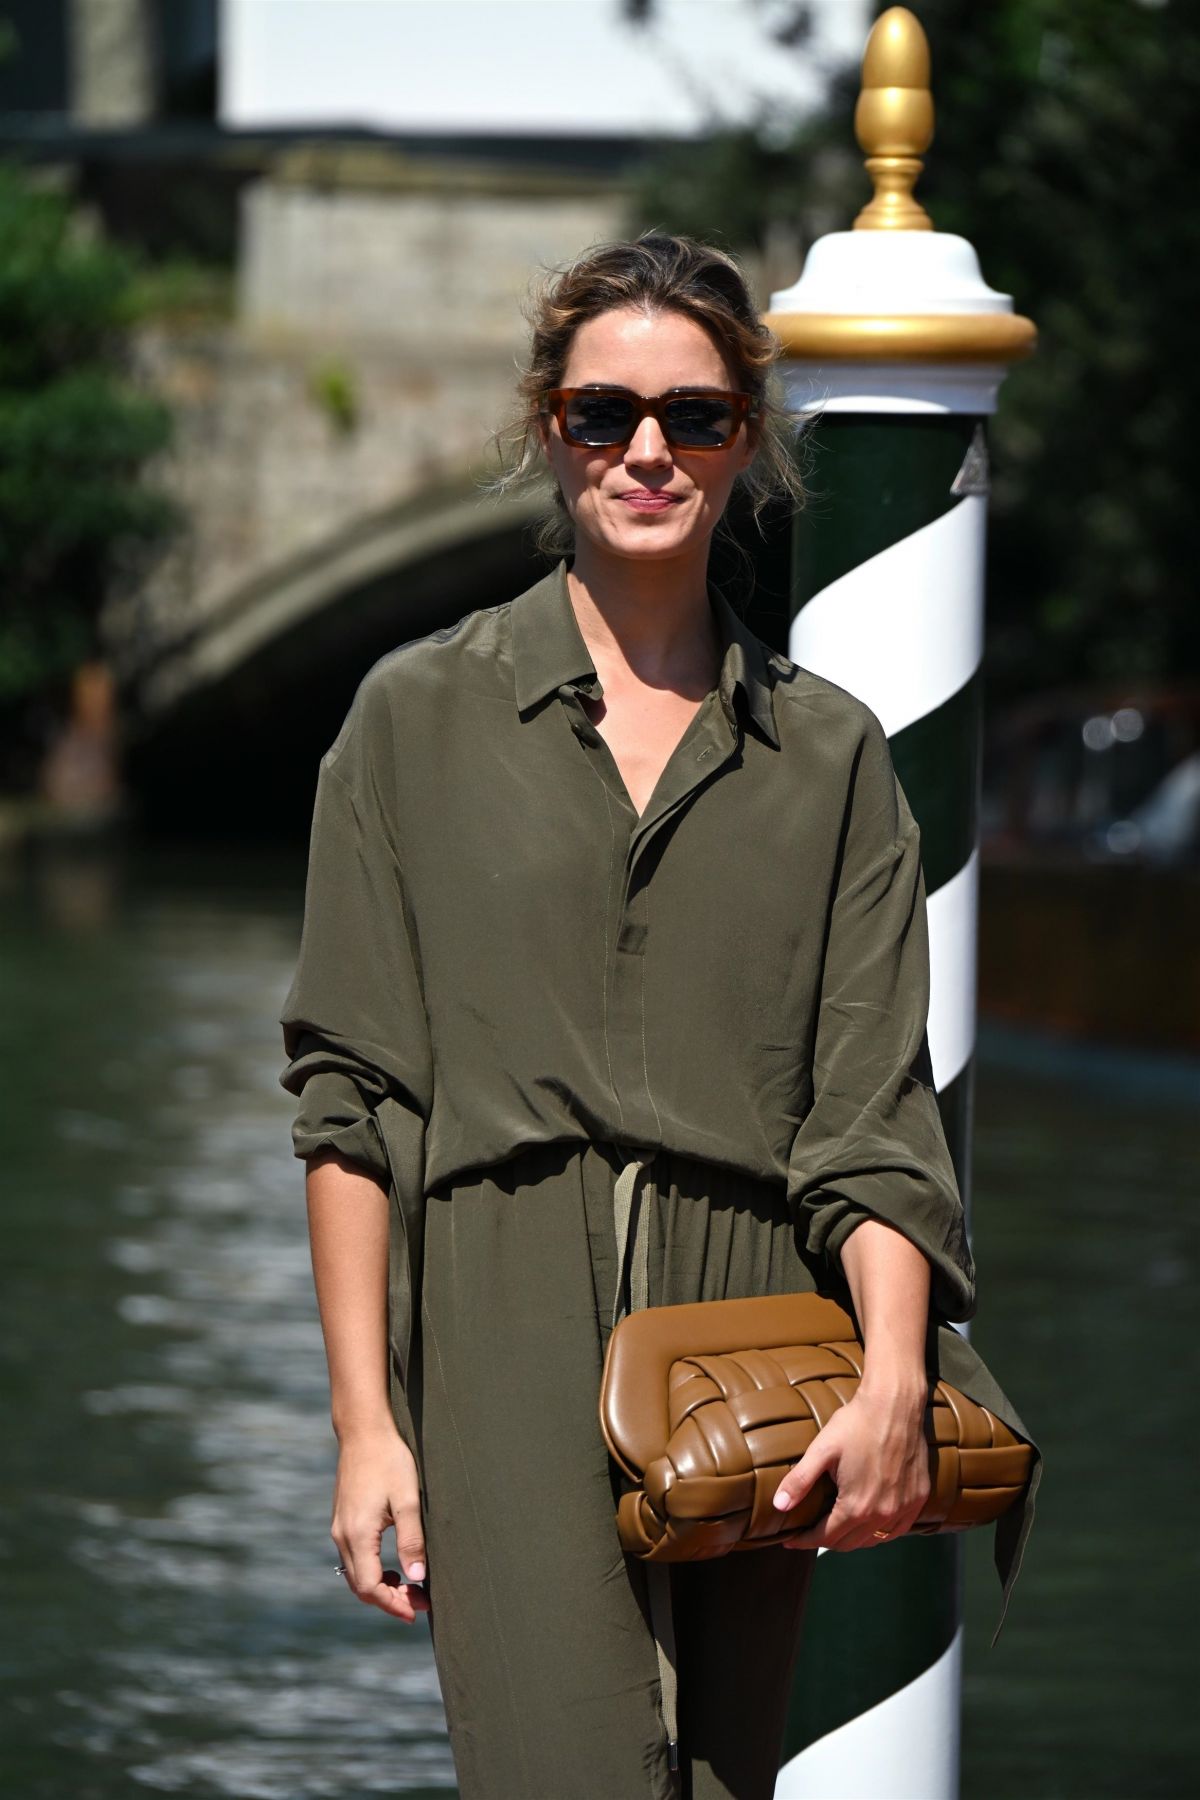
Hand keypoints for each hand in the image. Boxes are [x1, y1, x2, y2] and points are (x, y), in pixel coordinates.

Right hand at [331, 1425, 430, 1620]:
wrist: (363, 1431)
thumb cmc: (389, 1461)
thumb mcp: (407, 1500)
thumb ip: (412, 1540)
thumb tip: (418, 1577)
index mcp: (357, 1534)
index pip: (371, 1587)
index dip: (393, 1604)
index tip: (417, 1610)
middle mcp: (342, 1535)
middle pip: (361, 1586)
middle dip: (389, 1600)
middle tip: (419, 1602)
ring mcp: (339, 1528)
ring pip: (355, 1574)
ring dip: (380, 1587)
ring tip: (409, 1588)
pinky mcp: (342, 1520)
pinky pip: (353, 1558)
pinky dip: (372, 1571)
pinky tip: (393, 1567)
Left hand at [770, 1385, 931, 1551]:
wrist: (895, 1404)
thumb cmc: (856, 1424)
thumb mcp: (822, 1450)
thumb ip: (799, 1481)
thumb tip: (779, 1506)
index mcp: (856, 1506)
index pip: (825, 1538)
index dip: (804, 1540)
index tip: (791, 1540)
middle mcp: (882, 1514)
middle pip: (848, 1543)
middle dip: (825, 1540)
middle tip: (810, 1532)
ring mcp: (903, 1509)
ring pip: (872, 1539)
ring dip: (852, 1538)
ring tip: (835, 1528)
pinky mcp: (917, 1499)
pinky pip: (897, 1530)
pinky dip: (879, 1532)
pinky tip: (868, 1523)